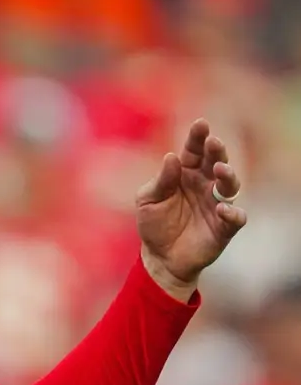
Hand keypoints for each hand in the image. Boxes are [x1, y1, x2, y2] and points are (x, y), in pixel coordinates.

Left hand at [136, 118, 245, 298]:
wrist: (160, 259)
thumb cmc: (154, 225)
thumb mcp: (148, 201)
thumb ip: (160, 181)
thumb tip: (171, 157)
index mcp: (187, 173)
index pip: (195, 150)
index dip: (198, 137)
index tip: (200, 125)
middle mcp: (206, 184)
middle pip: (216, 161)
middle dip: (217, 150)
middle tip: (213, 143)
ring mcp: (217, 204)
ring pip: (230, 184)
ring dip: (228, 175)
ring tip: (220, 170)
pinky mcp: (224, 227)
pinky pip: (236, 217)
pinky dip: (232, 212)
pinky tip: (222, 209)